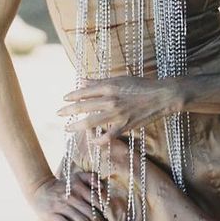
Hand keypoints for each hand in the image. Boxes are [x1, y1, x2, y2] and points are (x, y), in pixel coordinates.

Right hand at [29, 171, 114, 220]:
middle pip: (92, 215)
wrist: (39, 189)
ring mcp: (62, 206)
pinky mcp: (52, 214)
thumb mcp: (77, 177)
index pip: (98, 203)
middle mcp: (72, 196)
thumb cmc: (64, 186)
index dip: (108, 215)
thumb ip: (91, 178)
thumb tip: (103, 188)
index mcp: (80, 187)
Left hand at [56, 75, 182, 141]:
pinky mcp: (125, 125)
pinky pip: (108, 135)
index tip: (64, 98)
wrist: (161, 96)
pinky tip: (92, 141)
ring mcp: (117, 114)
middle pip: (84, 106)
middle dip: (69, 111)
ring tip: (67, 128)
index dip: (73, 95)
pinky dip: (99, 139)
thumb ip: (99, 81)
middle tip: (58, 113)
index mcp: (109, 86)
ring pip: (91, 122)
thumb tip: (82, 80)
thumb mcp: (119, 79)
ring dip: (77, 126)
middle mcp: (111, 100)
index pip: (85, 91)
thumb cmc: (141, 86)